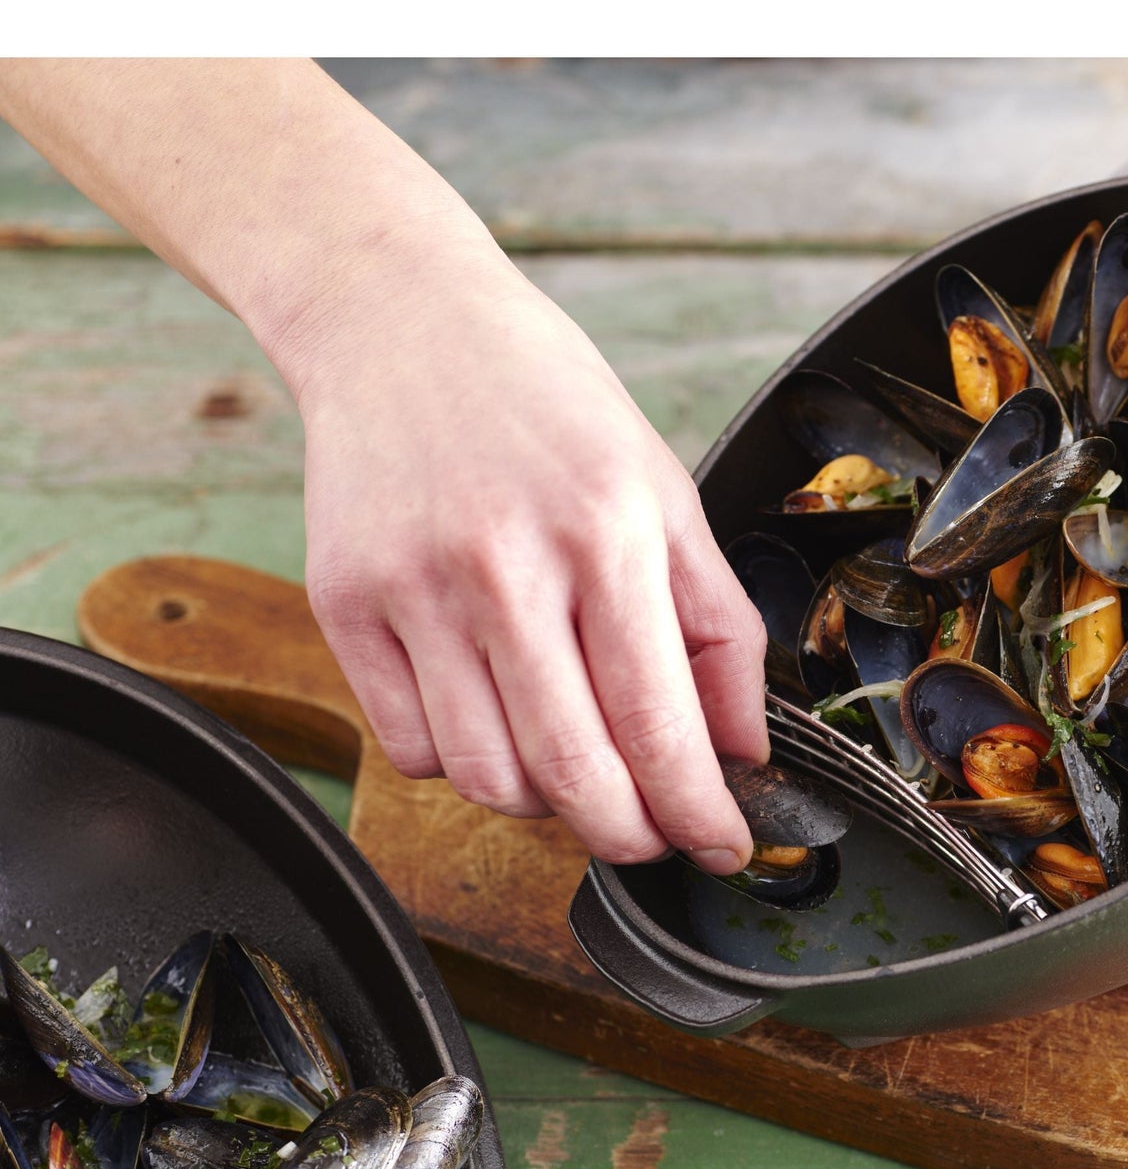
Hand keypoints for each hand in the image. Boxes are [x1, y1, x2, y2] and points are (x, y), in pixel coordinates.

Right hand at [285, 240, 768, 869]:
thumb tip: (743, 750)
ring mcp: (413, 588)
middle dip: (628, 836)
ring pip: (486, 779)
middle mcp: (505, 565)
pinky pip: (411, 748)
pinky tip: (494, 712)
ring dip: (545, 806)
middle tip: (653, 836)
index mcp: (606, 531)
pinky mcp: (343, 604)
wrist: (400, 322)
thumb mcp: (666, 493)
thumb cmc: (549, 405)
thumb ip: (719, 627)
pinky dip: (464, 762)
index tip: (721, 846)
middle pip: (572, 774)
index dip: (695, 810)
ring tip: (574, 762)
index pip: (657, 722)